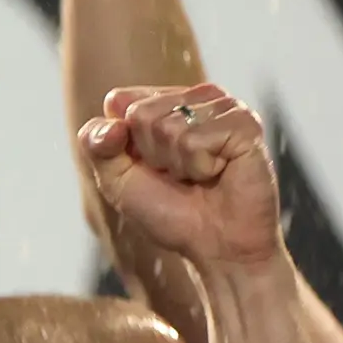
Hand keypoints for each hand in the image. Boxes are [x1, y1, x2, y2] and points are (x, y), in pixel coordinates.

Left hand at [84, 84, 281, 274]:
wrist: (216, 243)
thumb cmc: (170, 212)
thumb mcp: (116, 180)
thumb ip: (96, 144)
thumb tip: (112, 116)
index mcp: (163, 103)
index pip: (119, 101)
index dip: (122, 142)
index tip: (146, 165)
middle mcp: (194, 99)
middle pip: (142, 113)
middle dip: (152, 155)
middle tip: (179, 174)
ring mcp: (223, 107)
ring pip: (170, 126)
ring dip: (179, 163)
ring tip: (200, 174)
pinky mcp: (246, 122)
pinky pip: (198, 139)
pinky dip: (201, 166)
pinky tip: (220, 171)